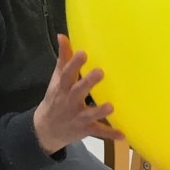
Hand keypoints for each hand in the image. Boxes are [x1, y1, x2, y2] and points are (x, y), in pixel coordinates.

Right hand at [33, 34, 123, 154]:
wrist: (46, 129)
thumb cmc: (56, 98)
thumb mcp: (56, 79)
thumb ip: (63, 58)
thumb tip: (63, 35)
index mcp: (62, 87)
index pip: (67, 74)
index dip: (74, 63)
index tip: (84, 52)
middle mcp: (69, 102)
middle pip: (77, 92)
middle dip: (87, 83)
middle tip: (100, 72)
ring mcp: (77, 117)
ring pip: (89, 115)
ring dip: (99, 111)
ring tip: (111, 106)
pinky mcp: (85, 130)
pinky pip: (98, 132)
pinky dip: (110, 134)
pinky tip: (123, 134)